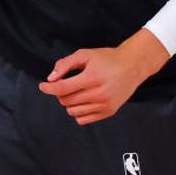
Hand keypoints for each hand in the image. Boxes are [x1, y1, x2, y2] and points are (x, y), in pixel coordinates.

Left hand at [37, 29, 169, 125]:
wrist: (132, 66)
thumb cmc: (108, 58)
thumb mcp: (85, 54)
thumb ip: (65, 64)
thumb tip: (51, 78)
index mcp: (91, 77)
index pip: (62, 88)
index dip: (48, 88)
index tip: (42, 86)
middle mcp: (98, 93)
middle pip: (66, 101)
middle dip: (61, 93)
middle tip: (67, 84)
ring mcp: (104, 104)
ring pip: (73, 111)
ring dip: (69, 102)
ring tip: (78, 91)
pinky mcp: (108, 112)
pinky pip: (83, 119)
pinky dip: (78, 112)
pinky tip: (84, 100)